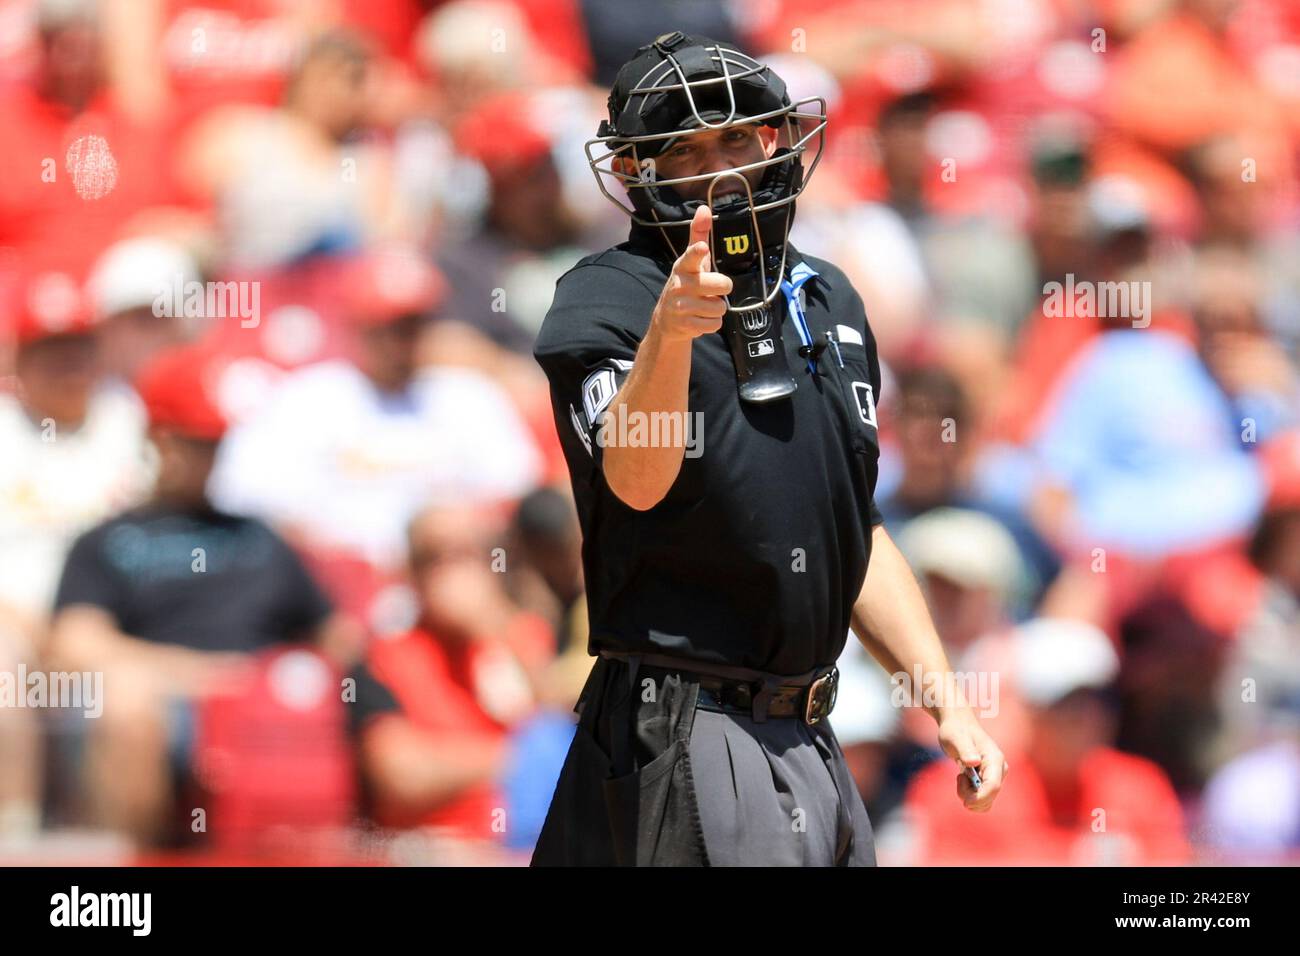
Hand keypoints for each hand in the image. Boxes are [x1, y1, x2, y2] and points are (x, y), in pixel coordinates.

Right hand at [651, 205, 732, 342]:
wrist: (667, 320)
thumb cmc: (686, 284)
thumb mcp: (691, 261)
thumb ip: (699, 235)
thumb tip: (704, 207)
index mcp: (684, 266)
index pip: (691, 257)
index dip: (698, 253)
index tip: (702, 249)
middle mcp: (681, 285)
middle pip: (722, 285)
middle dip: (722, 289)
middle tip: (711, 290)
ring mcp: (681, 307)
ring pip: (720, 307)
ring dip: (716, 308)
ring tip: (702, 306)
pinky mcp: (685, 325)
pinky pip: (715, 324)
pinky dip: (712, 323)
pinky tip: (699, 318)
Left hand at [936, 708, 1007, 812]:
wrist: (957, 726)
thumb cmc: (955, 730)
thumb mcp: (955, 738)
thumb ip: (965, 749)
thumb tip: (974, 762)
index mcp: (995, 759)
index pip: (994, 786)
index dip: (981, 798)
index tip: (965, 802)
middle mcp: (999, 769)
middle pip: (989, 797)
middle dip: (970, 795)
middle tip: (959, 777)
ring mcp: (995, 776)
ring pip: (985, 801)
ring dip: (969, 795)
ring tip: (961, 776)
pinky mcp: (989, 780)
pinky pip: (981, 798)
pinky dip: (969, 793)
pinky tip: (963, 778)